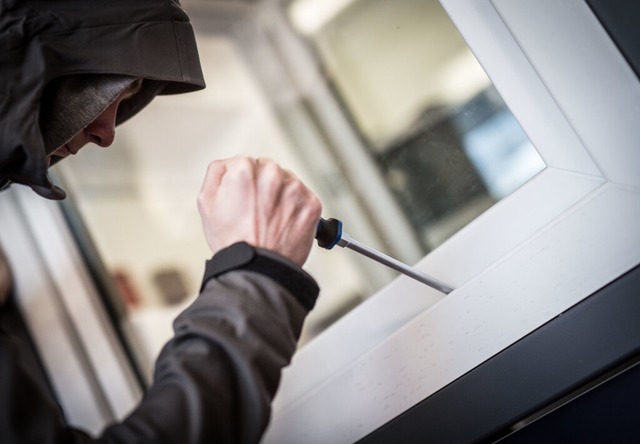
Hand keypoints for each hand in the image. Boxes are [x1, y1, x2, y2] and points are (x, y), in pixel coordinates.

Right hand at [197, 156, 321, 266]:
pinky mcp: (312, 204)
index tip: (245, 198)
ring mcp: (295, 189)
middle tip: (257, 211)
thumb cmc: (232, 241)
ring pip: (288, 181)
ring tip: (271, 219)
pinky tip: (284, 223)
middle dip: (264, 185)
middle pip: (269, 169)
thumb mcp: (206, 203)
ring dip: (281, 195)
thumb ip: (216, 172)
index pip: (247, 162)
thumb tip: (228, 163)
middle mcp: (272, 175)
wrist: (258, 269)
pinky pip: (304, 197)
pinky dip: (296, 208)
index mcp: (245, 170)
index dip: (244, 181)